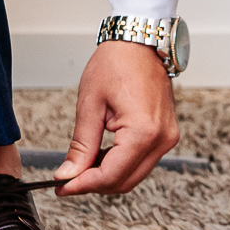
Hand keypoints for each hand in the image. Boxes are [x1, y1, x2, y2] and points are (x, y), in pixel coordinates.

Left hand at [54, 41, 178, 195]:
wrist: (140, 43)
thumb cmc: (116, 63)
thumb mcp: (90, 105)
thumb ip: (81, 145)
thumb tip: (68, 175)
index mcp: (143, 132)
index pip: (110, 175)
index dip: (83, 185)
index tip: (62, 186)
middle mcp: (161, 140)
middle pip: (125, 182)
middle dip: (94, 184)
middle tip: (67, 179)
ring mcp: (167, 138)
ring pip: (134, 175)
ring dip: (107, 175)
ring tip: (81, 165)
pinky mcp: (166, 135)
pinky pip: (142, 161)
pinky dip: (120, 164)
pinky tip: (101, 155)